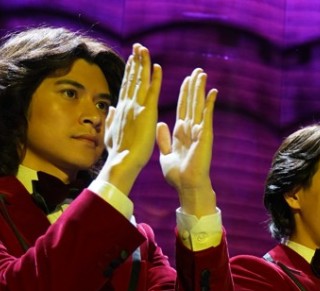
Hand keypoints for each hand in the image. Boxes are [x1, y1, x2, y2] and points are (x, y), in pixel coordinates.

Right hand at [96, 44, 162, 195]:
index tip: (131, 60)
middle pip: (132, 79)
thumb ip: (111, 118)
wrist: (123, 161)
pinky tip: (157, 66)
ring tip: (144, 49)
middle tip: (137, 47)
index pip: (126, 87)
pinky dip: (154, 78)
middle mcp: (127, 105)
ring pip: (140, 80)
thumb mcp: (111, 132)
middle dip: (134, 62)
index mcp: (121, 110)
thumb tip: (110, 109)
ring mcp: (136, 107)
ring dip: (143, 63)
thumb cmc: (118, 152)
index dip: (129, 72)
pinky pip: (152, 91)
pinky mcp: (147, 112)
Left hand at [158, 68, 217, 216]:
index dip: (184, 94)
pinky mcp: (205, 135)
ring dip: (200, 89)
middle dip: (193, 87)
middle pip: (192, 103)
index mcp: (180, 132)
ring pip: (199, 105)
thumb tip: (161, 124)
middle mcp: (191, 129)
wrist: (187, 186)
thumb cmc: (177, 175)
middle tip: (197, 71)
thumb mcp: (166, 154)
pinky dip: (210, 103)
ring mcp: (199, 131)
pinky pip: (207, 116)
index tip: (186, 80)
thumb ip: (164, 138)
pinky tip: (212, 91)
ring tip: (202, 74)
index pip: (183, 108)